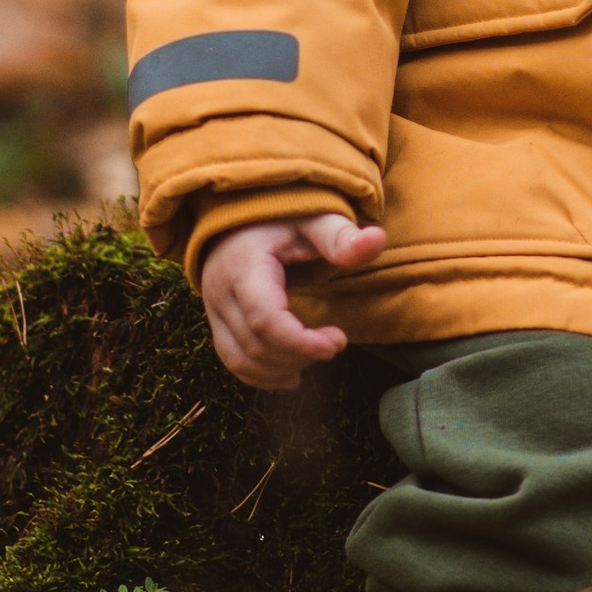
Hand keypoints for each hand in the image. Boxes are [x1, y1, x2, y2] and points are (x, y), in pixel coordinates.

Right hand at [199, 211, 387, 391]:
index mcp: (244, 267)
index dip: (301, 341)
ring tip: (316, 355)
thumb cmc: (282, 217)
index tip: (339, 341)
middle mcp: (220, 292)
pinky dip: (262, 376)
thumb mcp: (314, 219)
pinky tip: (292, 376)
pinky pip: (232, 360)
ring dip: (283, 369)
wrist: (240, 215)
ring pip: (241, 359)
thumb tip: (378, 240)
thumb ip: (341, 236)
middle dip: (299, 355)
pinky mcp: (216, 322)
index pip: (265, 319)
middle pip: (255, 345)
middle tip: (335, 343)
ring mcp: (213, 310)